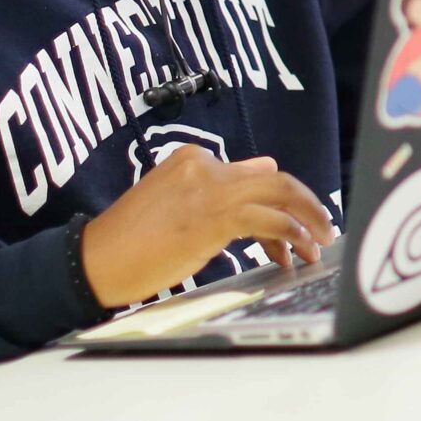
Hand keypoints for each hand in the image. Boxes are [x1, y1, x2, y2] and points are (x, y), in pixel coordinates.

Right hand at [80, 150, 335, 308]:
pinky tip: (295, 252)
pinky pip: (268, 220)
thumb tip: (265, 170)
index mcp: (194, 159)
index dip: (280, 204)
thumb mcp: (178, 201)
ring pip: (279, 195)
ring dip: (306, 223)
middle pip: (275, 180)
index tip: (291, 230)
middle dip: (307, 205)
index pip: (255, 175)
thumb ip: (220, 186)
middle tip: (324, 229)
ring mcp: (209, 188)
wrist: (96, 260)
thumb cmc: (133, 240)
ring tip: (316, 247)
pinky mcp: (212, 217)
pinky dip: (290, 234)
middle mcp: (205, 165)